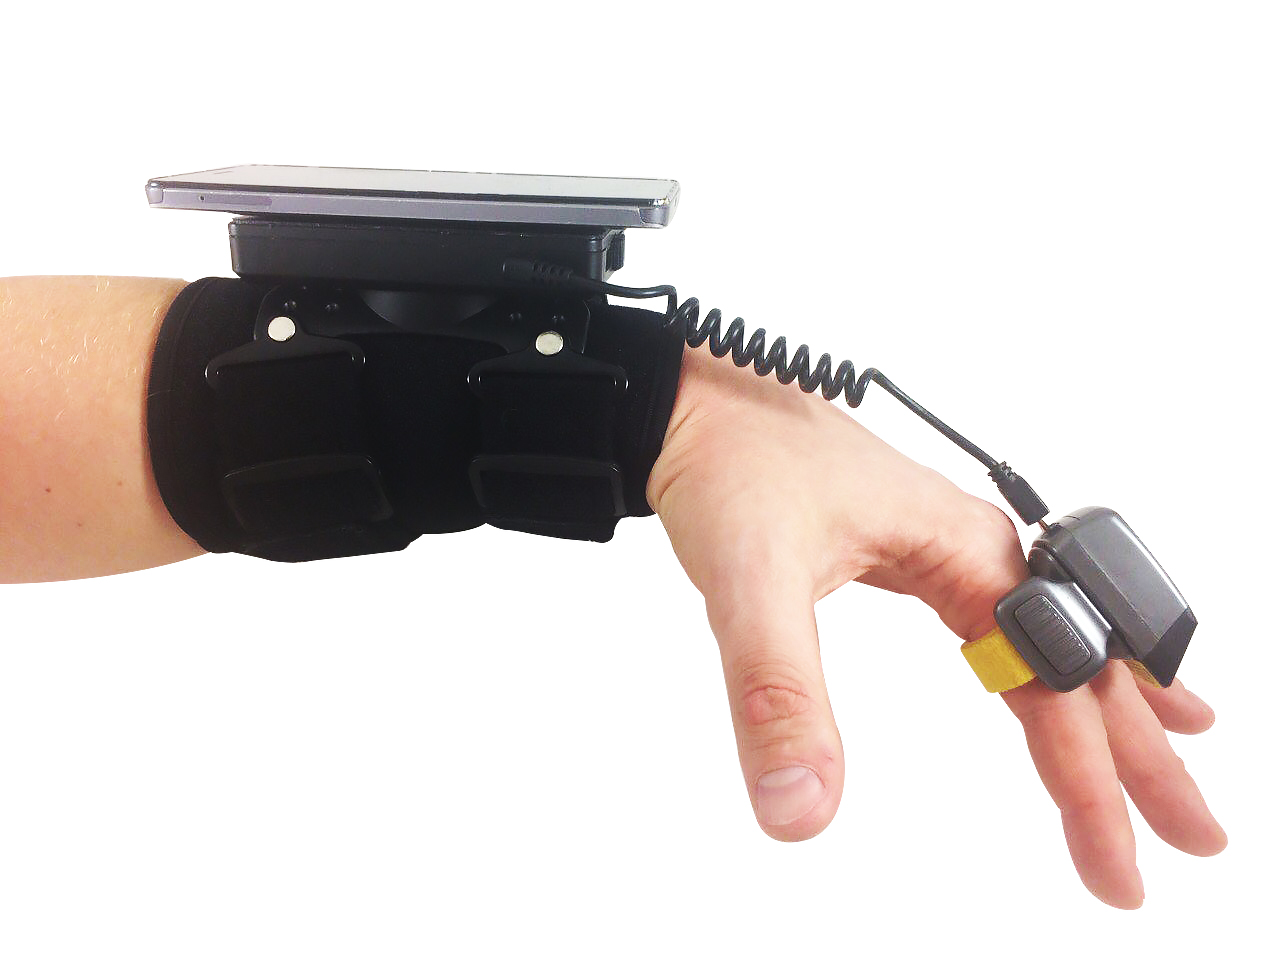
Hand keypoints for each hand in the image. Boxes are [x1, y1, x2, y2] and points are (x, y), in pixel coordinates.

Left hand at [647, 346, 1226, 908]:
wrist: (687, 400)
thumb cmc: (730, 459)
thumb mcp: (751, 579)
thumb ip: (777, 692)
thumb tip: (801, 806)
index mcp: (965, 549)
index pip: (1052, 683)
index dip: (1091, 781)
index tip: (1117, 863)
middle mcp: (973, 547)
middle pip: (1084, 662)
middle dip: (1142, 756)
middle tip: (1193, 837)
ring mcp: (945, 548)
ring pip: (1051, 641)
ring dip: (1111, 711)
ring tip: (1175, 762)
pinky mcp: (910, 553)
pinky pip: (1005, 622)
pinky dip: (1049, 665)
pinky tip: (1059, 687)